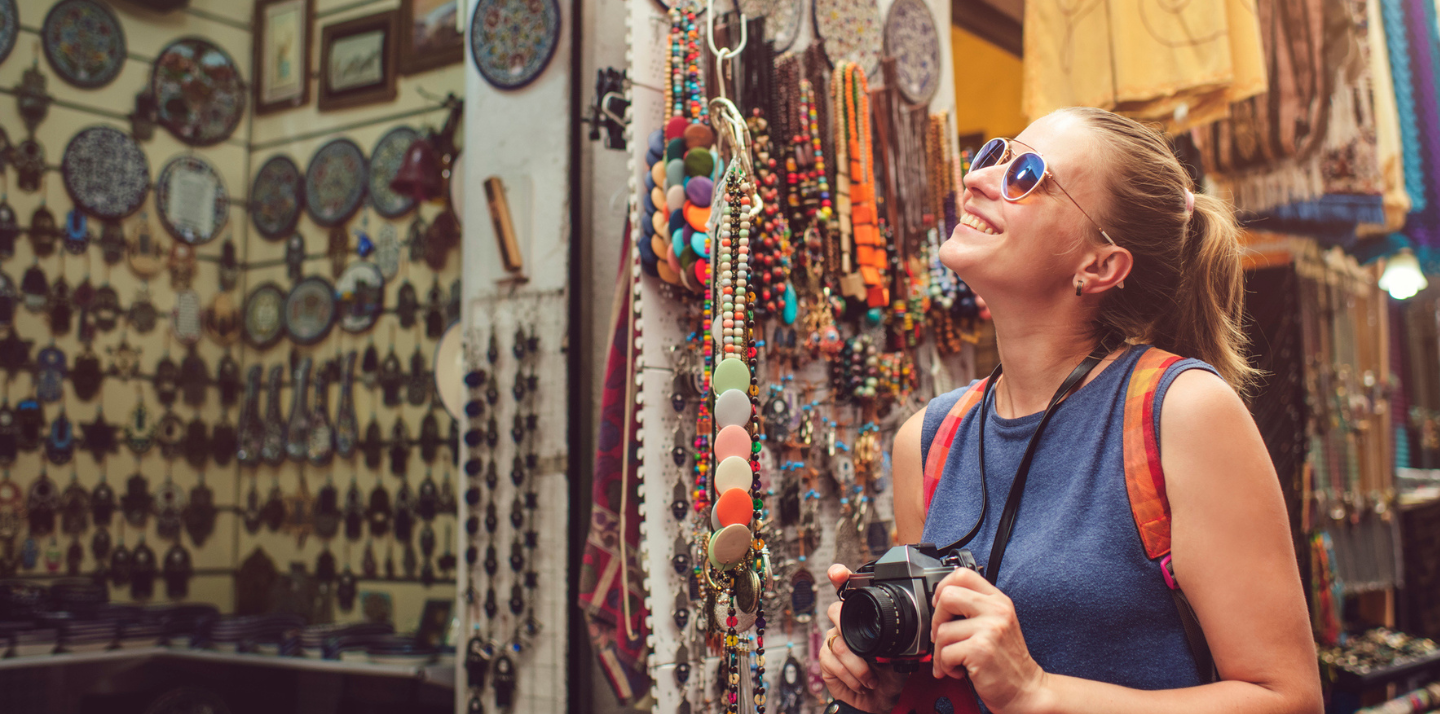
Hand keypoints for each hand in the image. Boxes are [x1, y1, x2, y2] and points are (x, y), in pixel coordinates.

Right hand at [820, 564, 907, 713]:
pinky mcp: (825, 659)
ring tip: (872, 678)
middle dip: (849, 627)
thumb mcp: (901, 653)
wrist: (880, 700)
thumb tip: (914, 627)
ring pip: (839, 643)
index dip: (840, 578)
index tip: (838, 573)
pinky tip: (862, 682)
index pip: (848, 593)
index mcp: (863, 618)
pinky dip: (852, 676)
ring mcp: (833, 641)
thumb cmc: (889, 674)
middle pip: (835, 611)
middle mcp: (844, 625)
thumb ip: (902, 638)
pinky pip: (833, 662)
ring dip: (860, 666)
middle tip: (866, 648)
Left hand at [930, 567, 1049, 713]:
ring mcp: (990, 629)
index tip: (940, 605)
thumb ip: (976, 608)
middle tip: (942, 636)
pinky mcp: (981, 650)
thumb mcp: (997, 624)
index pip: (963, 574)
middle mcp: (996, 611)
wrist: (1025, 689)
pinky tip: (959, 670)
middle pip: (947, 596)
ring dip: (941, 652)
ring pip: (943, 630)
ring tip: (955, 660)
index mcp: (998, 601)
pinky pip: (945, 653)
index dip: (943, 588)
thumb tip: (941, 600)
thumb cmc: (1006, 660)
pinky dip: (945, 666)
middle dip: (936, 619)